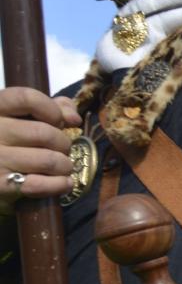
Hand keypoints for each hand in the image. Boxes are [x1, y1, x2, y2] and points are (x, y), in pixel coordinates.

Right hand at [0, 88, 80, 214]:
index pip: (26, 98)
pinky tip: (64, 182)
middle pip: (43, 133)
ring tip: (62, 167)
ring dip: (65, 166)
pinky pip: (40, 184)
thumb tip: (73, 117)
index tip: (59, 121)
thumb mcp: (26, 117)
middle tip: (62, 150)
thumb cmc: (13, 142)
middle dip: (63, 143)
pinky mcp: (1, 185)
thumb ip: (52, 107)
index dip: (51, 110)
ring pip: (48, 160)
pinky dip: (61, 184)